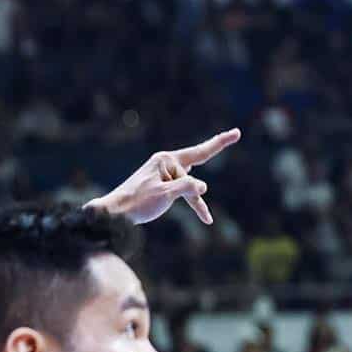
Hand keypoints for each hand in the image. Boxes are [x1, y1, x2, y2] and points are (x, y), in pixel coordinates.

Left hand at [91, 128, 241, 225]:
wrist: (114, 214)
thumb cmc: (137, 203)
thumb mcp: (164, 196)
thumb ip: (186, 188)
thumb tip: (204, 187)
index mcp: (166, 160)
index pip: (200, 152)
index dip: (220, 143)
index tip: (237, 133)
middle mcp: (165, 163)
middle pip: (194, 171)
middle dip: (201, 180)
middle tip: (235, 135)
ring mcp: (163, 173)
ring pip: (189, 186)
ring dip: (195, 202)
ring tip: (205, 218)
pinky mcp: (162, 185)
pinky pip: (183, 191)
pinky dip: (192, 203)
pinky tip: (205, 218)